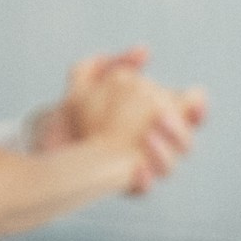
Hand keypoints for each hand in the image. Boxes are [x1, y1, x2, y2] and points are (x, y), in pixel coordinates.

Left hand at [58, 54, 208, 193]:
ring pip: (170, 167)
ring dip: (165, 153)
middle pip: (185, 142)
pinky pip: (144, 189)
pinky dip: (145, 179)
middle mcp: (155, 147)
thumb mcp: (87, 84)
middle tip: (162, 115)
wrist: (43, 144)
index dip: (198, 107)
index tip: (193, 94)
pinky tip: (135, 166)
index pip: (190, 115)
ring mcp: (141, 168)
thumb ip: (114, 66)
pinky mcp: (124, 185)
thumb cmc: (72, 114)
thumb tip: (143, 51)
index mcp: (155, 121)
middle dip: (181, 129)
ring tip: (148, 138)